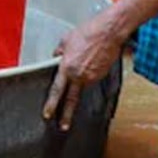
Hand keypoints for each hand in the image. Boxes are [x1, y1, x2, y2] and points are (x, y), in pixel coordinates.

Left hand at [42, 11, 123, 130]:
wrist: (109, 32)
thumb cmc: (88, 33)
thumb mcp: (65, 40)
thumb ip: (58, 52)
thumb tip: (55, 57)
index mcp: (67, 68)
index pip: (57, 91)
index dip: (52, 104)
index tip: (48, 114)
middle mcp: (80, 76)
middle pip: (71, 99)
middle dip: (67, 114)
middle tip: (63, 125)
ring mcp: (92, 77)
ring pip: (82, 83)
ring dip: (80, 77)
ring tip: (84, 60)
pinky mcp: (101, 74)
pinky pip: (90, 76)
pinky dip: (88, 72)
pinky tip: (90, 60)